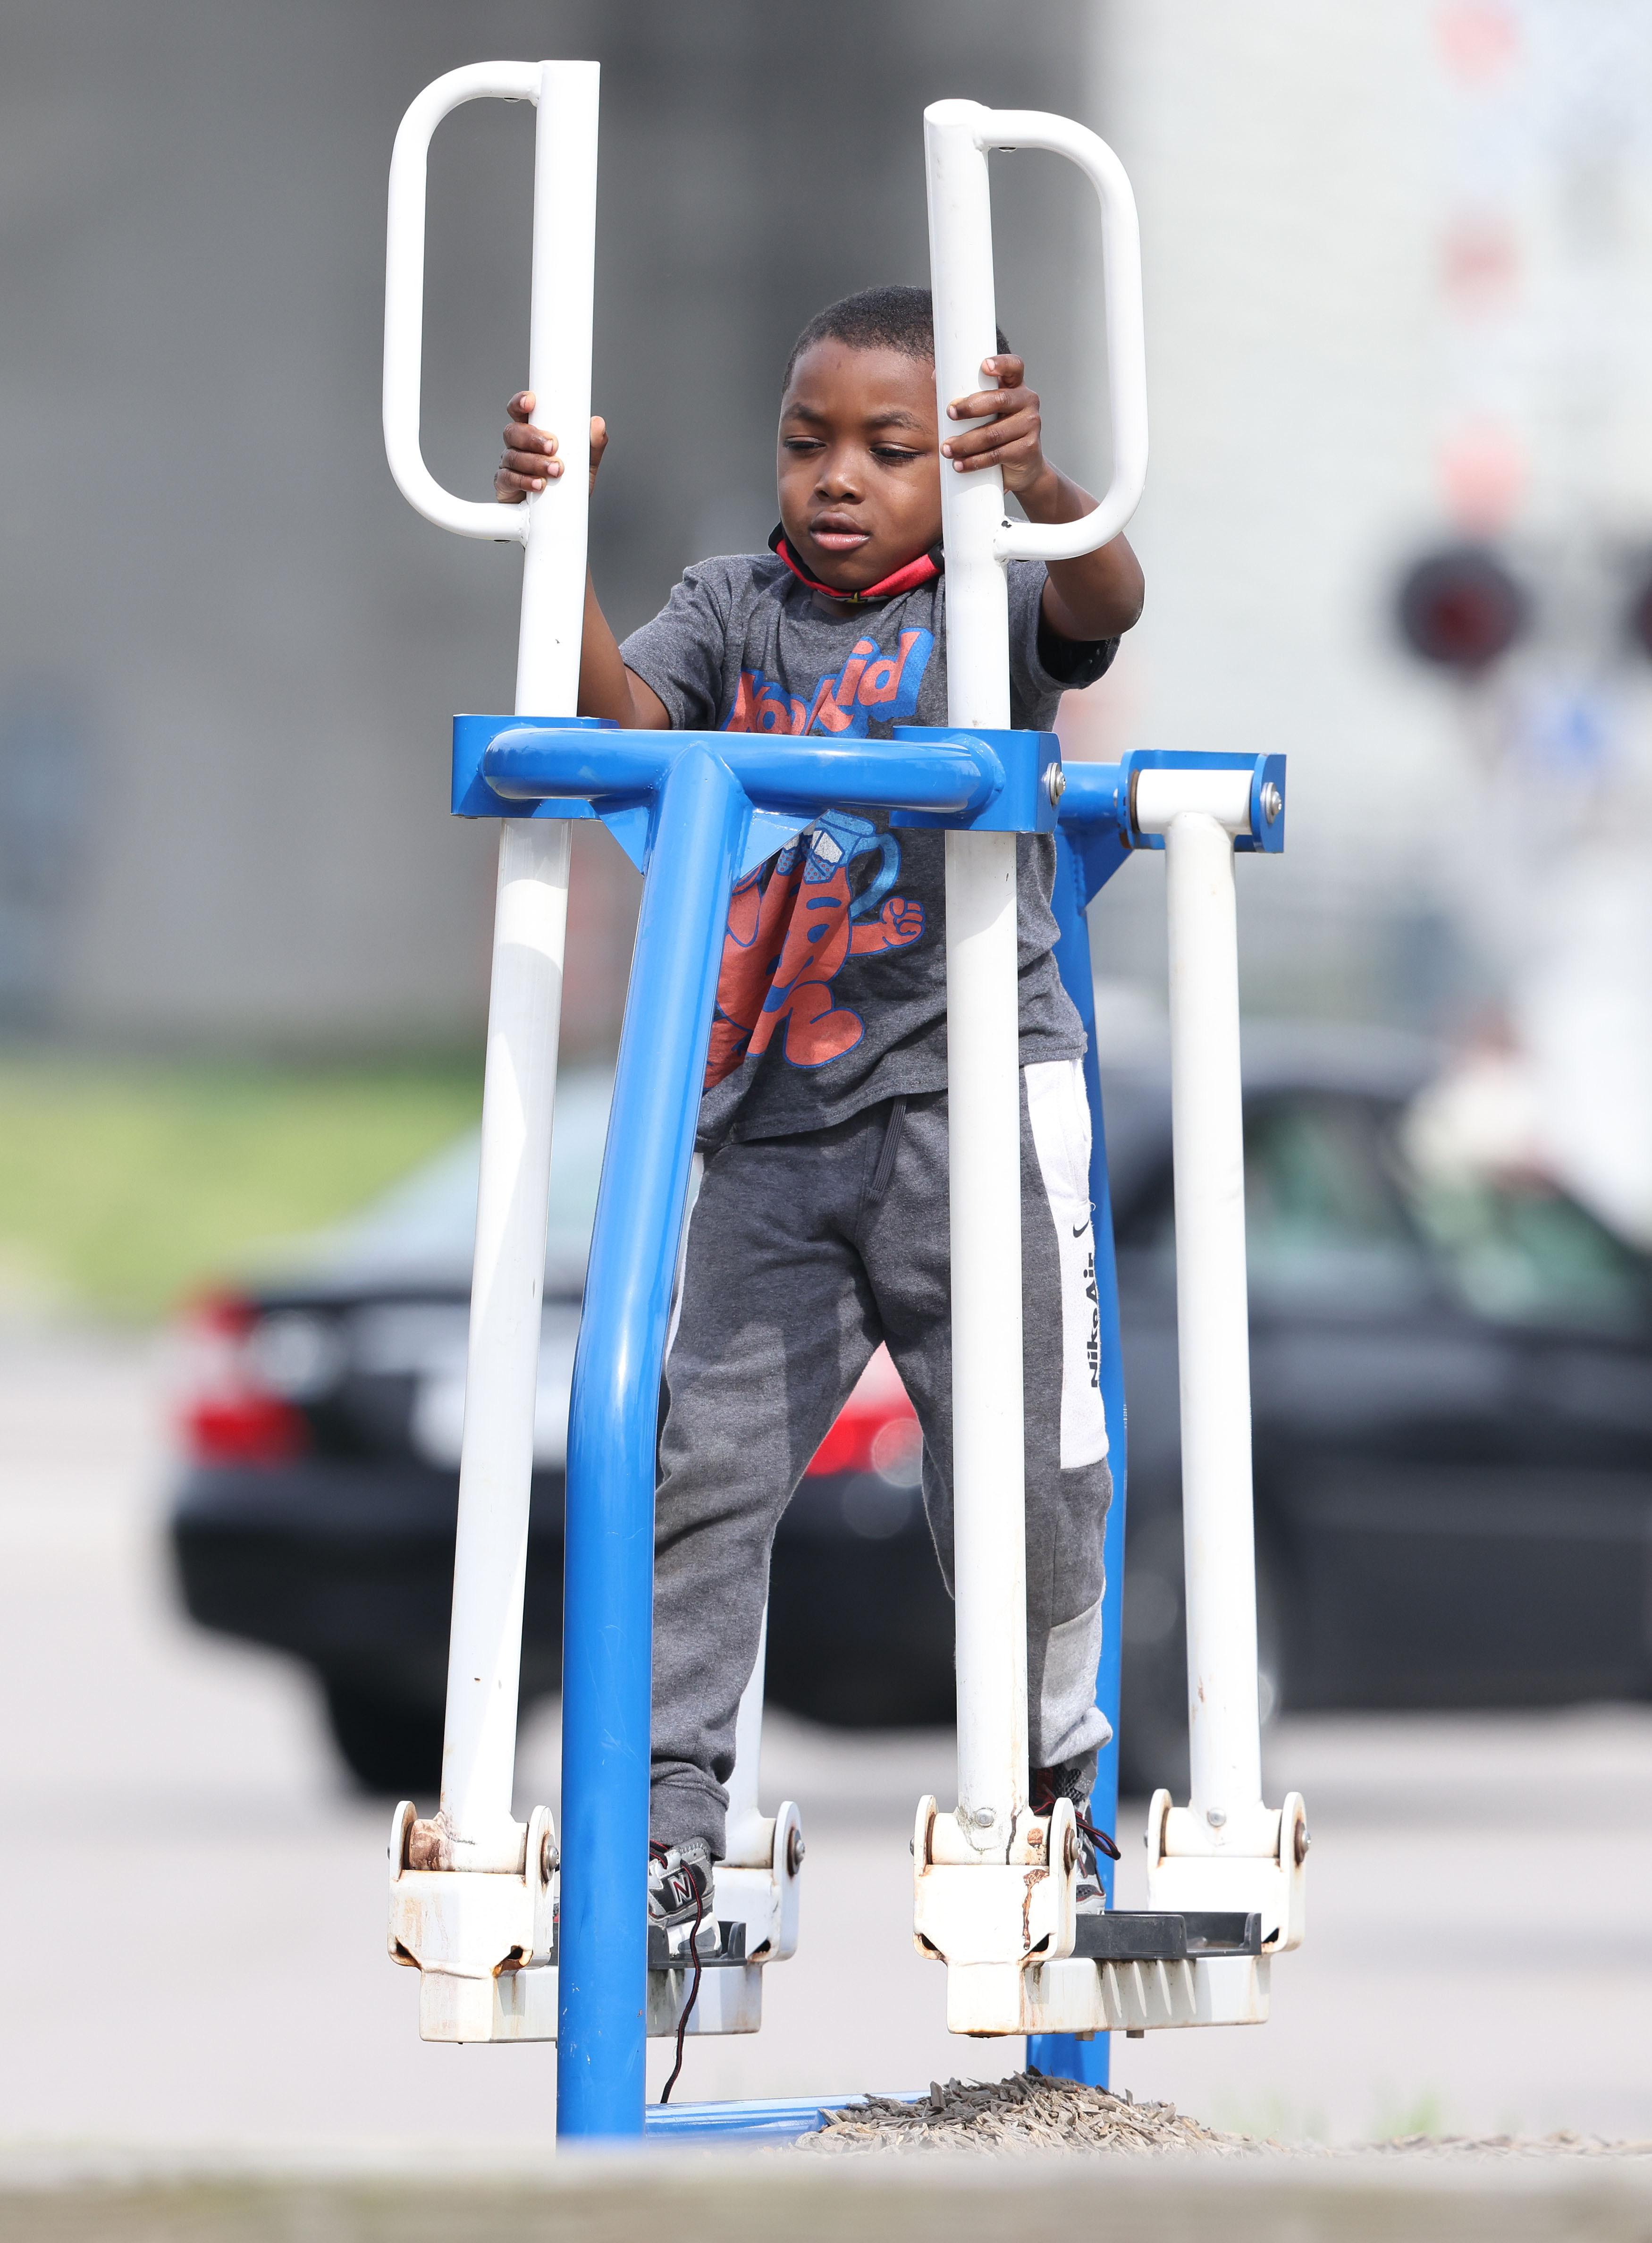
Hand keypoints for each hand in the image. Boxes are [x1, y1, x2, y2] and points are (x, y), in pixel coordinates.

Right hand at [495, 393, 607, 501]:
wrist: (557, 518)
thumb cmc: (566, 487)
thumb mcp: (584, 466)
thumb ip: (592, 446)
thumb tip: (598, 424)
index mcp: (533, 434)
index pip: (520, 412)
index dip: (521, 403)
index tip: (531, 402)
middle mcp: (517, 446)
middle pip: (513, 431)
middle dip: (532, 437)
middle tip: (553, 446)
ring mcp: (509, 464)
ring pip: (512, 455)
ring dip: (534, 462)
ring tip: (555, 470)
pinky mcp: (504, 485)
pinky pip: (508, 479)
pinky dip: (524, 481)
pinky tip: (538, 485)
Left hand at [942, 356, 1050, 500]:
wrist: (1023, 466)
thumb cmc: (997, 432)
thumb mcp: (986, 412)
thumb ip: (967, 393)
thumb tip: (935, 376)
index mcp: (1016, 387)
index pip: (1015, 367)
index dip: (1002, 363)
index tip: (983, 366)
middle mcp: (1028, 402)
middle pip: (999, 400)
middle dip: (971, 407)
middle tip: (950, 413)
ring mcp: (1031, 425)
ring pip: (993, 433)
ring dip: (966, 442)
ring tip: (947, 449)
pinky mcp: (1028, 449)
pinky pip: (997, 455)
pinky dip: (975, 462)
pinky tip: (960, 465)